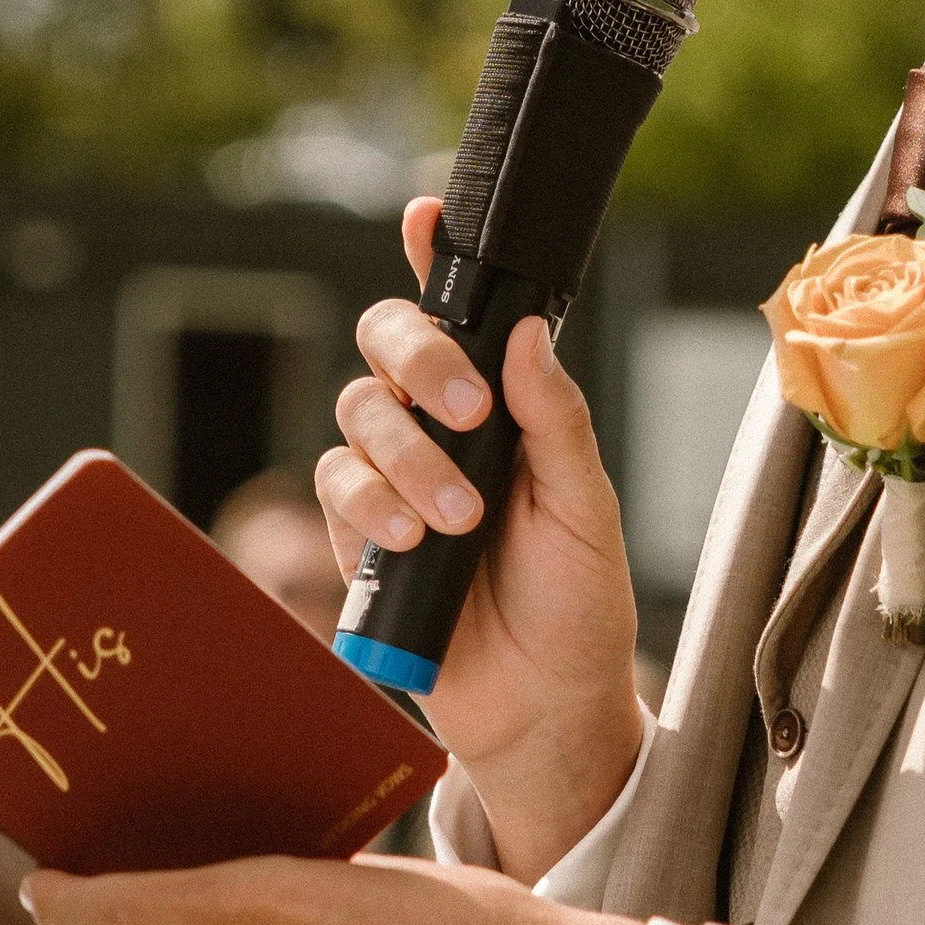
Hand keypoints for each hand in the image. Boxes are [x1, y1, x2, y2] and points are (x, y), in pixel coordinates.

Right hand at [320, 198, 643, 878]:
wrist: (544, 709)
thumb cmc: (576, 604)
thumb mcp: (587, 510)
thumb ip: (557, 421)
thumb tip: (530, 334)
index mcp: (503, 404)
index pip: (462, 312)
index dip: (434, 256)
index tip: (426, 214)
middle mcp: (440, 426)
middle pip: (387, 340)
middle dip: (419, 357)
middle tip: (466, 409)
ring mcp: (394, 476)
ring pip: (358, 414)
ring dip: (404, 457)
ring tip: (453, 521)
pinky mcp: (360, 534)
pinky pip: (336, 487)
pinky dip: (369, 504)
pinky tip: (408, 541)